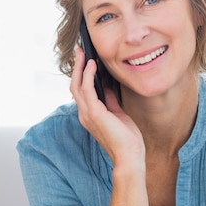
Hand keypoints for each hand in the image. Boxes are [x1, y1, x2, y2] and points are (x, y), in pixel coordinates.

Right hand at [70, 47, 144, 165]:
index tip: (86, 60)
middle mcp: (84, 114)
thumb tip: (107, 86)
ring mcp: (87, 114)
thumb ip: (110, 100)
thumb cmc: (127, 138)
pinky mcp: (94, 113)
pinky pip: (87, 89)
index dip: (81, 75)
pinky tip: (93, 65)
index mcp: (89, 115)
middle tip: (80, 51)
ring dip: (80, 67)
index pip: (81, 91)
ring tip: (84, 53)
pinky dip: (88, 75)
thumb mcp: (118, 113)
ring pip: (77, 85)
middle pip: (75, 85)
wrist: (130, 155)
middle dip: (77, 67)